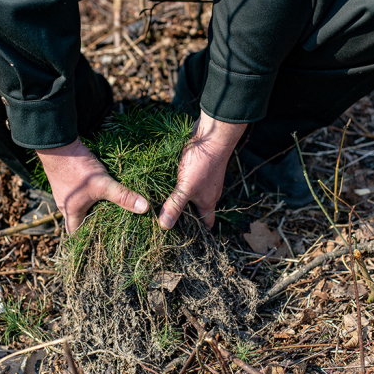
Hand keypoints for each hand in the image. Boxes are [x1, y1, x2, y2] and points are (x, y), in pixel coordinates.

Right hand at [36, 139, 148, 232]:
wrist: (58, 145)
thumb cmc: (76, 168)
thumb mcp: (103, 183)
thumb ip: (123, 196)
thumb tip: (144, 208)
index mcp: (71, 213)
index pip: (77, 234)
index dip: (88, 239)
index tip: (104, 240)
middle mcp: (66, 205)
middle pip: (80, 221)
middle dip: (95, 222)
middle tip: (113, 224)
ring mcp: (65, 193)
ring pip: (81, 206)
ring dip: (93, 207)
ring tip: (111, 209)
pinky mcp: (68, 181)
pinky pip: (80, 193)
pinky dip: (90, 195)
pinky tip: (102, 191)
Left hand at [159, 111, 246, 229]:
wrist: (213, 134)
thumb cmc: (203, 163)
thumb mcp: (186, 187)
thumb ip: (175, 206)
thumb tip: (164, 226)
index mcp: (208, 202)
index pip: (205, 223)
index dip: (197, 233)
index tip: (183, 240)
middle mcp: (207, 192)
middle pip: (196, 210)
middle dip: (183, 216)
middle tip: (164, 222)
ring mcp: (203, 179)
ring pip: (191, 194)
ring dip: (179, 199)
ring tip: (160, 205)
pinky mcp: (197, 167)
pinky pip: (187, 180)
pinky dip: (178, 185)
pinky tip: (164, 184)